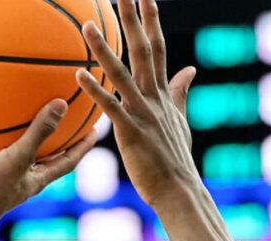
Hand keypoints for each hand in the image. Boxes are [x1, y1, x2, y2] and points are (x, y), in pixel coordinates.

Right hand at [0, 99, 97, 226]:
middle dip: (54, 140)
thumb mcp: (19, 157)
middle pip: (43, 157)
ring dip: (17, 137)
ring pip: (11, 153)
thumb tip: (62, 104)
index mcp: (36, 179)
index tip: (94, 130)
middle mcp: (20, 178)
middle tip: (64, 119)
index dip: (82, 146)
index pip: (67, 161)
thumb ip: (39, 131)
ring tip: (22, 115)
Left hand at [75, 0, 200, 208]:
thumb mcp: (180, 120)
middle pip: (144, 51)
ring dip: (104, 49)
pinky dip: (96, 90)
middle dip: (133, 21)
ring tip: (87, 27)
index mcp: (163, 93)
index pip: (158, 49)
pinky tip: (79, 75)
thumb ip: (180, 93)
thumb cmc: (175, 158)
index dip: (152, 22)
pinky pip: (111, 107)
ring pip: (122, 74)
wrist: (178, 189)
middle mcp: (154, 98)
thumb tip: (190, 69)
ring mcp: (143, 114)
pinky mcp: (131, 132)